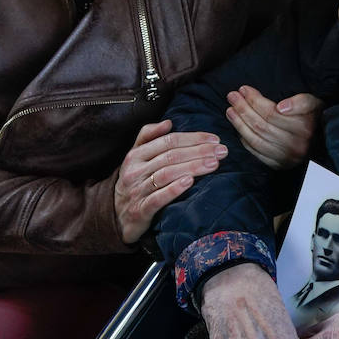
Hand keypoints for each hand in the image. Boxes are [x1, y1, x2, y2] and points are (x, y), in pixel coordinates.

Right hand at [114, 121, 225, 244]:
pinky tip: (190, 182)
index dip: (193, 138)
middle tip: (222, 151)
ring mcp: (137, 191)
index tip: (215, 139)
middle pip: (171, 156)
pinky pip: (158, 198)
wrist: (116, 216)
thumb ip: (148, 137)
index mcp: (135, 156)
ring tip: (214, 164)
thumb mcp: (136, 158)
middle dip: (199, 152)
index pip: (168, 141)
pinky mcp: (140, 210)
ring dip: (192, 167)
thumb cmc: (134, 182)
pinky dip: (174, 189)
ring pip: (167, 174)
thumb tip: (168, 122)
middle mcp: (135, 171)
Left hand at [225, 86, 322, 170]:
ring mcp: (286, 157)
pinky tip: (239, 129)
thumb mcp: (314, 103)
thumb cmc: (315, 117)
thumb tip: (281, 107)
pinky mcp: (279, 165)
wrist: (324, 141)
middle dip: (243, 109)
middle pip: (261, 125)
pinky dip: (245, 140)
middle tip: (232, 96)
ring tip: (230, 110)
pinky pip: (257, 152)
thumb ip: (301, 102)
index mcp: (303, 128)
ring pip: (255, 139)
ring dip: (239, 124)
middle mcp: (295, 145)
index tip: (244, 89)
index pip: (271, 113)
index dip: (255, 100)